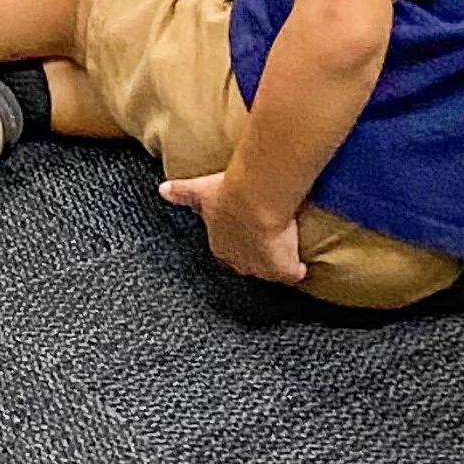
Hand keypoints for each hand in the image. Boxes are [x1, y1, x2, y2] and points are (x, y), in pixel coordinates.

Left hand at [161, 170, 305, 284]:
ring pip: (267, 269)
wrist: (253, 200)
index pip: (224, 249)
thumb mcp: (199, 191)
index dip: (232, 241)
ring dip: (273, 262)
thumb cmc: (227, 193)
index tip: (240, 232)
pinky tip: (301, 265)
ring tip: (281, 251)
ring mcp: (261, 268)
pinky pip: (292, 273)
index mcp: (219, 245)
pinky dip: (296, 270)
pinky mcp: (284, 270)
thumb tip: (162, 190)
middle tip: (261, 241)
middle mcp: (239, 261)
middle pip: (245, 262)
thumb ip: (181, 193)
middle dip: (251, 254)